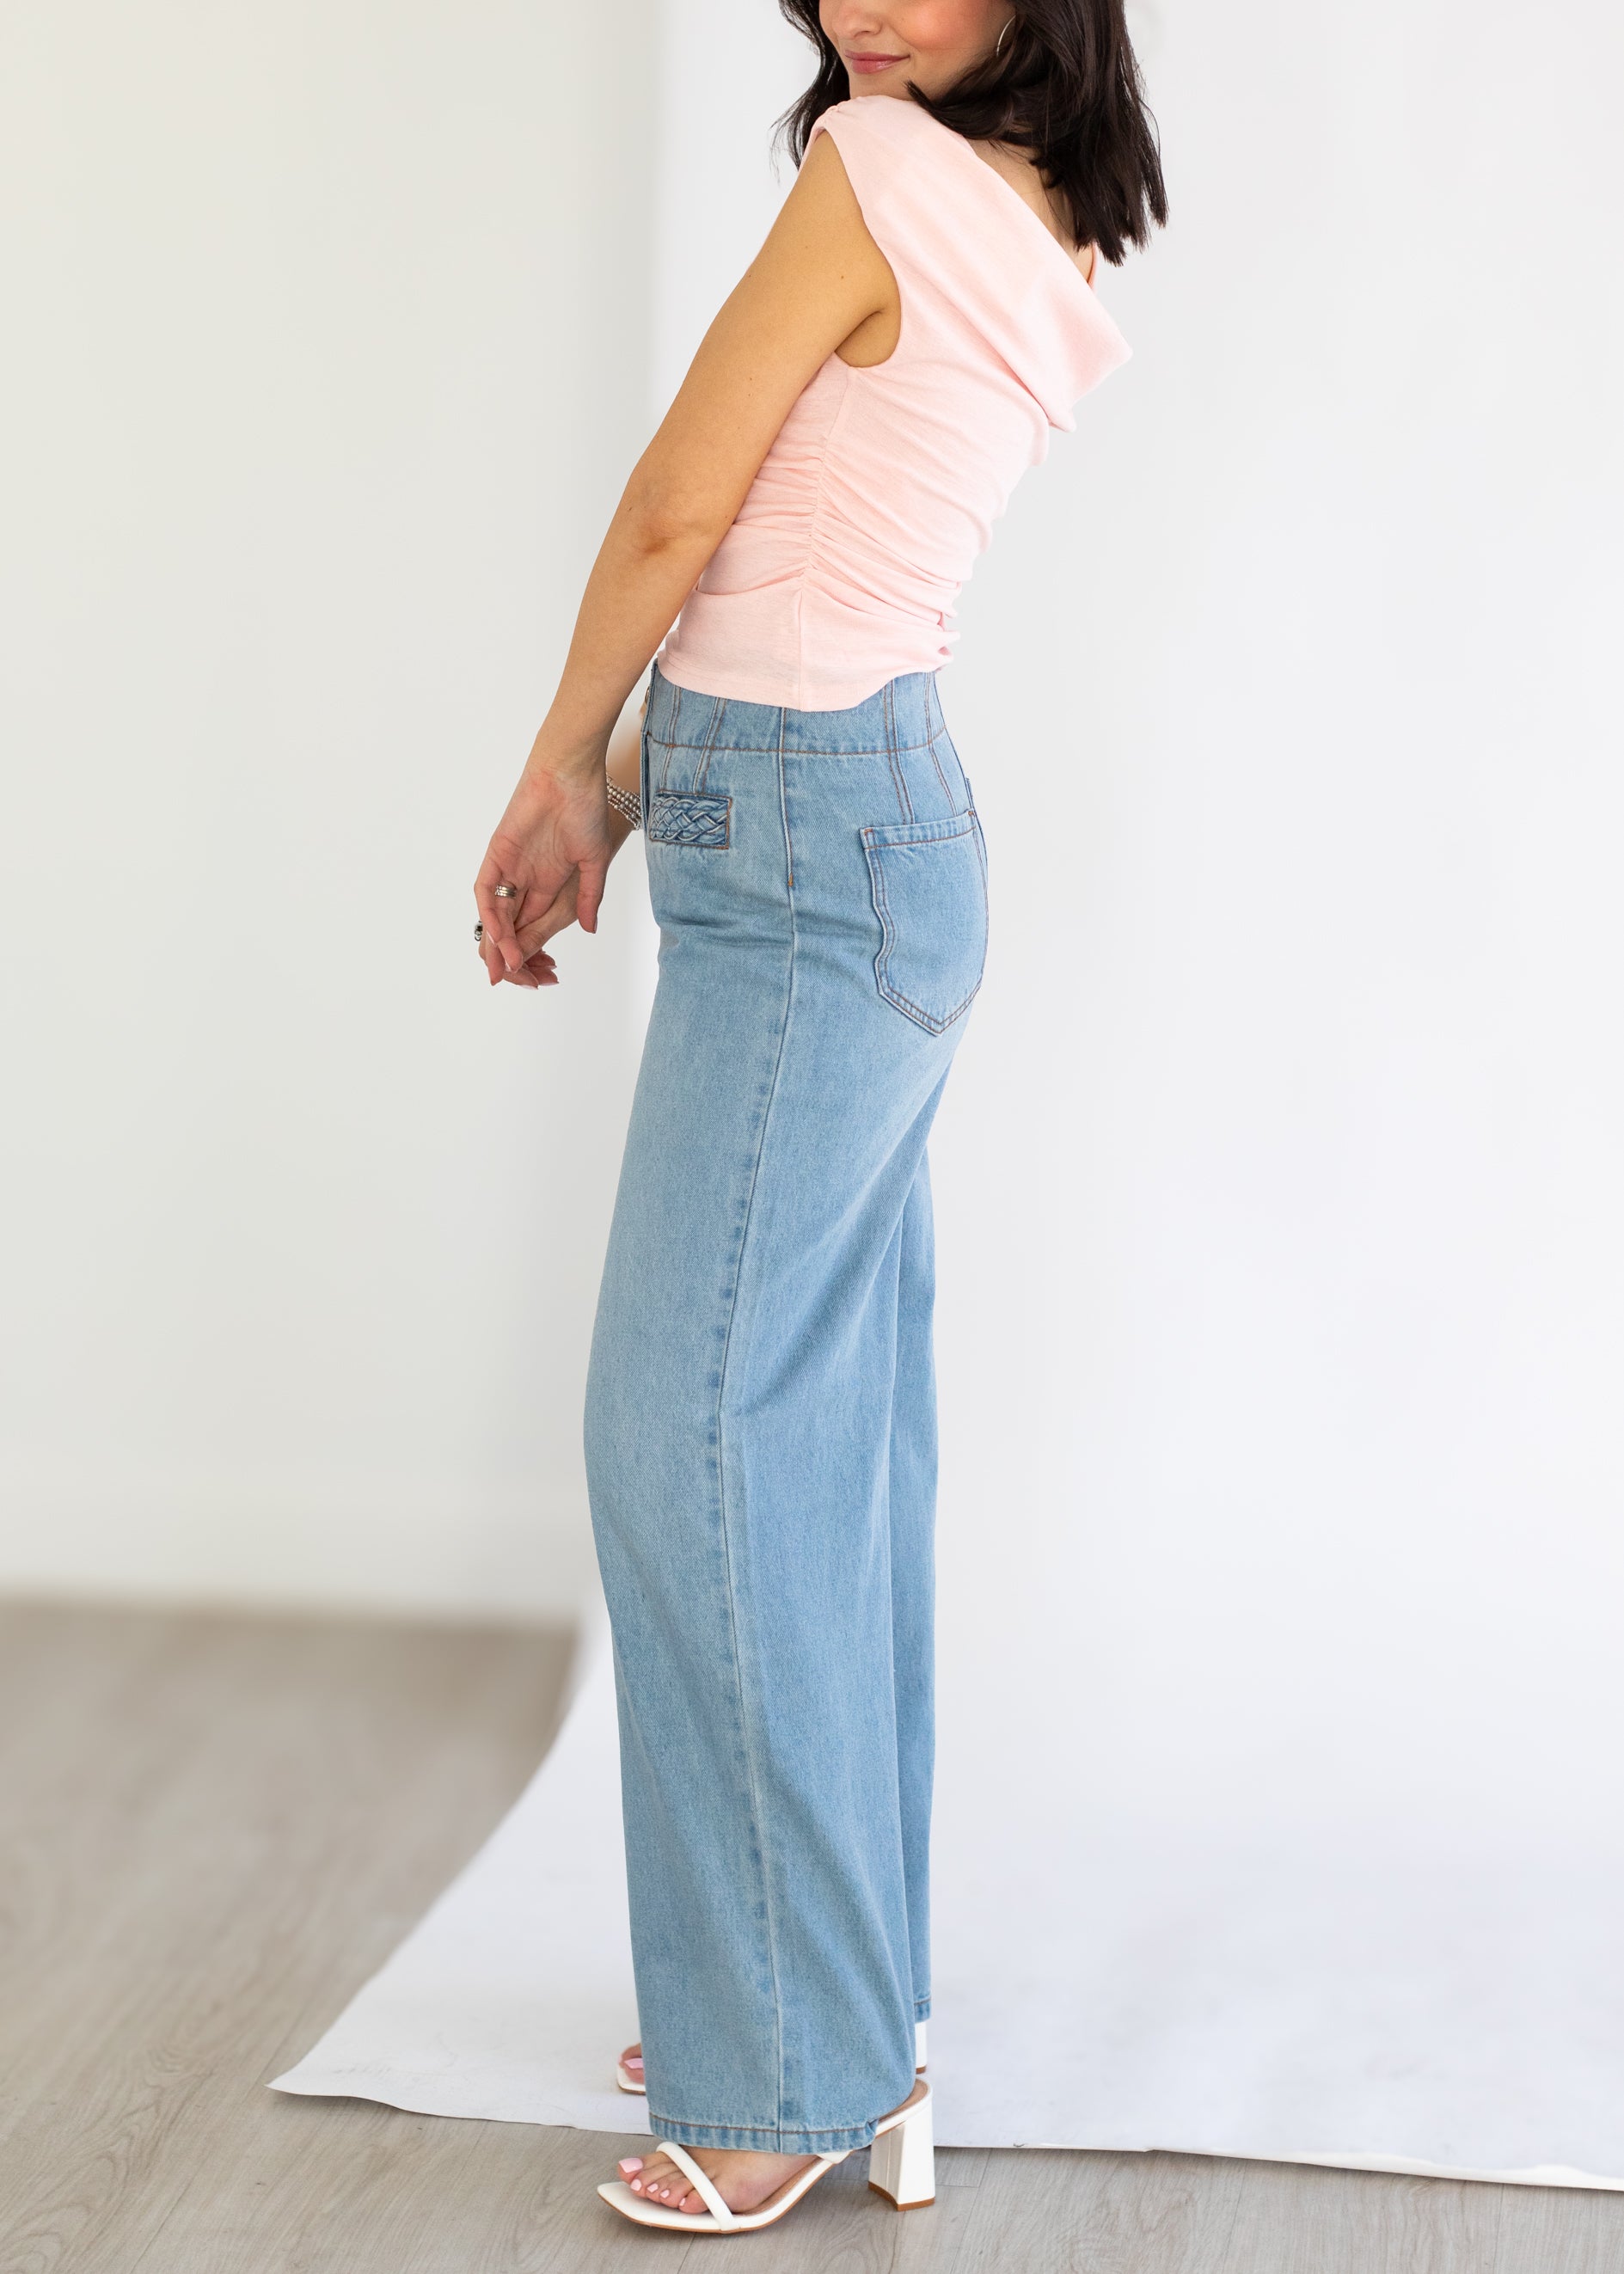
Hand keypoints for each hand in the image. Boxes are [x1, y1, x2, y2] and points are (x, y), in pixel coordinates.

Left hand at [474, 760, 610, 985]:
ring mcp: (509, 867)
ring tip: (504, 967)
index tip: (534, 979)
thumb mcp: (594, 863)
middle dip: (511, 956)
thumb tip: (591, 930)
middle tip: (514, 981)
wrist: (572, 774)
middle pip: (510, 927)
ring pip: (495, 914)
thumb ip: (589, 897)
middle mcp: (524, 879)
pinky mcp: (497, 853)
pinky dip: (491, 915)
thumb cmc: (587, 809)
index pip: (533, 928)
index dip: (532, 954)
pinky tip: (500, 936)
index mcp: (548, 884)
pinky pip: (487, 890)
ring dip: (498, 942)